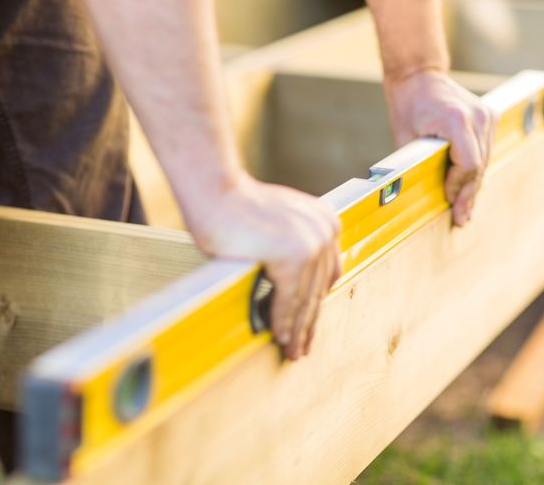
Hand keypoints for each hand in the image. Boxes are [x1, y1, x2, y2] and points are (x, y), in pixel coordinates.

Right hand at [186, 174, 340, 359]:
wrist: (216, 193)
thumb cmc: (237, 207)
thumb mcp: (279, 225)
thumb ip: (294, 249)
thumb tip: (295, 290)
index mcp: (326, 222)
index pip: (326, 274)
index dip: (316, 303)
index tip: (309, 324)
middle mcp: (324, 231)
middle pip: (317, 290)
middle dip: (308, 323)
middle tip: (302, 346)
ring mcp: (311, 243)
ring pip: (304, 299)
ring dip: (296, 329)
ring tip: (291, 350)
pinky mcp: (293, 256)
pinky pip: (287, 299)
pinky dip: (281, 320)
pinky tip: (277, 336)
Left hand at [384, 70, 495, 225]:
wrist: (419, 75)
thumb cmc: (408, 105)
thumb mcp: (406, 136)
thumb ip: (419, 163)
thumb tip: (421, 195)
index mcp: (457, 120)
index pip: (468, 164)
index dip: (458, 186)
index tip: (449, 202)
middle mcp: (478, 117)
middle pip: (479, 166)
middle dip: (469, 194)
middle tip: (462, 219)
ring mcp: (487, 116)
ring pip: (484, 160)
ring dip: (474, 184)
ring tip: (466, 210)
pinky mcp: (489, 116)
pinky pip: (484, 150)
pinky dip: (476, 169)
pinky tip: (469, 188)